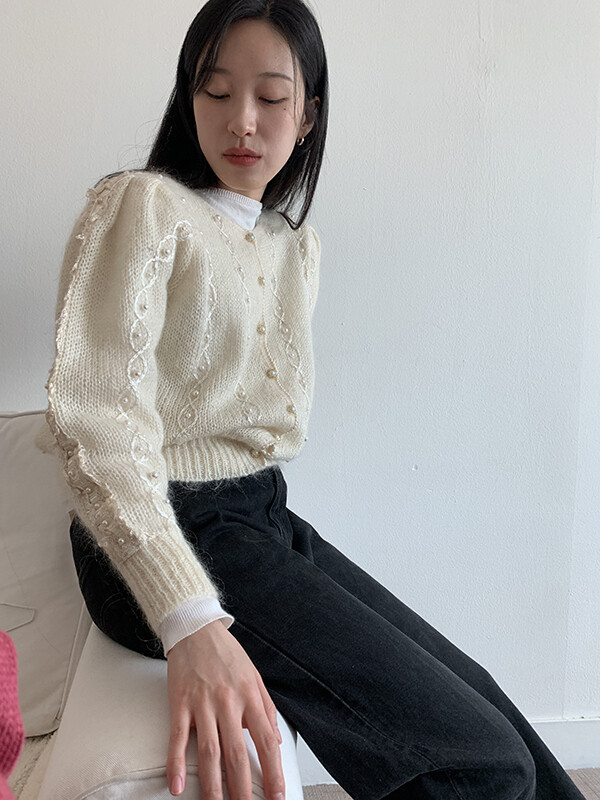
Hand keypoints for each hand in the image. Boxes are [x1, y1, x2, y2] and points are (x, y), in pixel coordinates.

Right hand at [165, 620, 285, 799]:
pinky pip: (177, 737)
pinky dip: (175, 763)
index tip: (277, 797)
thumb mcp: (255, 677)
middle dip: (242, 790)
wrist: (196, 628)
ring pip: (208, 752)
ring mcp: (202, 703)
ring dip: (212, 786)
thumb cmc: (227, 654)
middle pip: (236, 754)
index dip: (273, 773)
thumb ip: (266, 709)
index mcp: (250, 696)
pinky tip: (177, 786)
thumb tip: (276, 742)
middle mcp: (228, 702)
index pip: (266, 742)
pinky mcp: (179, 702)